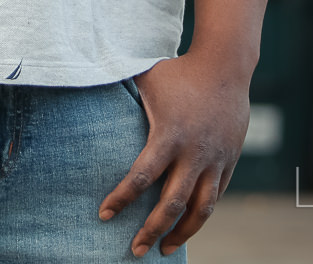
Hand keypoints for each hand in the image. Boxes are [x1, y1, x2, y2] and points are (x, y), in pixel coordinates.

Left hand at [99, 51, 249, 256]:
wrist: (226, 66)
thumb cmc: (178, 72)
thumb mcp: (146, 80)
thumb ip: (120, 92)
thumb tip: (82, 83)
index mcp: (169, 135)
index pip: (142, 177)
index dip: (121, 199)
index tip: (104, 215)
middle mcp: (193, 153)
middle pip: (172, 203)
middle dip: (152, 230)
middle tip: (135, 250)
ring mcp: (215, 159)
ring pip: (201, 209)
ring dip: (182, 233)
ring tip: (165, 249)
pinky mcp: (230, 160)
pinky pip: (216, 195)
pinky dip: (201, 213)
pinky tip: (187, 224)